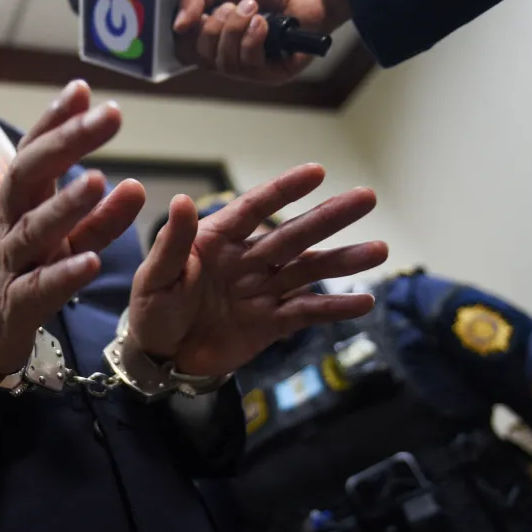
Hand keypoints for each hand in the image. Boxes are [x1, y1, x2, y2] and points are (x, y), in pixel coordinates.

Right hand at [0, 81, 145, 375]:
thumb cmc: (23, 273)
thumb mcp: (62, 241)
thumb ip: (98, 216)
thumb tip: (134, 184)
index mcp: (18, 204)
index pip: (33, 153)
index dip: (55, 120)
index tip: (84, 89)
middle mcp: (9, 226)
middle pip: (29, 176)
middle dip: (67, 142)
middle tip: (111, 115)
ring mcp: (9, 265)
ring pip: (32, 231)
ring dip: (65, 205)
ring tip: (97, 180)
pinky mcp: (14, 307)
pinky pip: (38, 289)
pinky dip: (63, 275)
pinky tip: (90, 261)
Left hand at [128, 164, 387, 375]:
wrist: (158, 359)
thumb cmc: (152, 310)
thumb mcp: (155, 277)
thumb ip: (172, 243)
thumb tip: (183, 200)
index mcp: (217, 240)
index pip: (254, 209)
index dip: (284, 190)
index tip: (316, 171)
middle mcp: (247, 260)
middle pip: (293, 234)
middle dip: (329, 217)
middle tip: (367, 197)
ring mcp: (262, 291)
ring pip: (308, 270)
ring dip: (342, 260)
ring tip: (379, 249)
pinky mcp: (271, 324)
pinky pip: (306, 313)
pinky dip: (333, 308)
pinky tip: (364, 301)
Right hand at [173, 0, 351, 82]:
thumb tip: (177, 24)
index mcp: (212, 38)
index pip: (184, 50)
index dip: (188, 34)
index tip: (201, 12)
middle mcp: (227, 56)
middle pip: (201, 57)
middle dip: (215, 26)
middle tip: (236, 5)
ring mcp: (248, 68)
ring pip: (223, 63)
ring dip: (236, 30)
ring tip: (253, 9)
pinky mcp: (269, 75)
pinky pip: (248, 66)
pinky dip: (253, 40)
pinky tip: (264, 24)